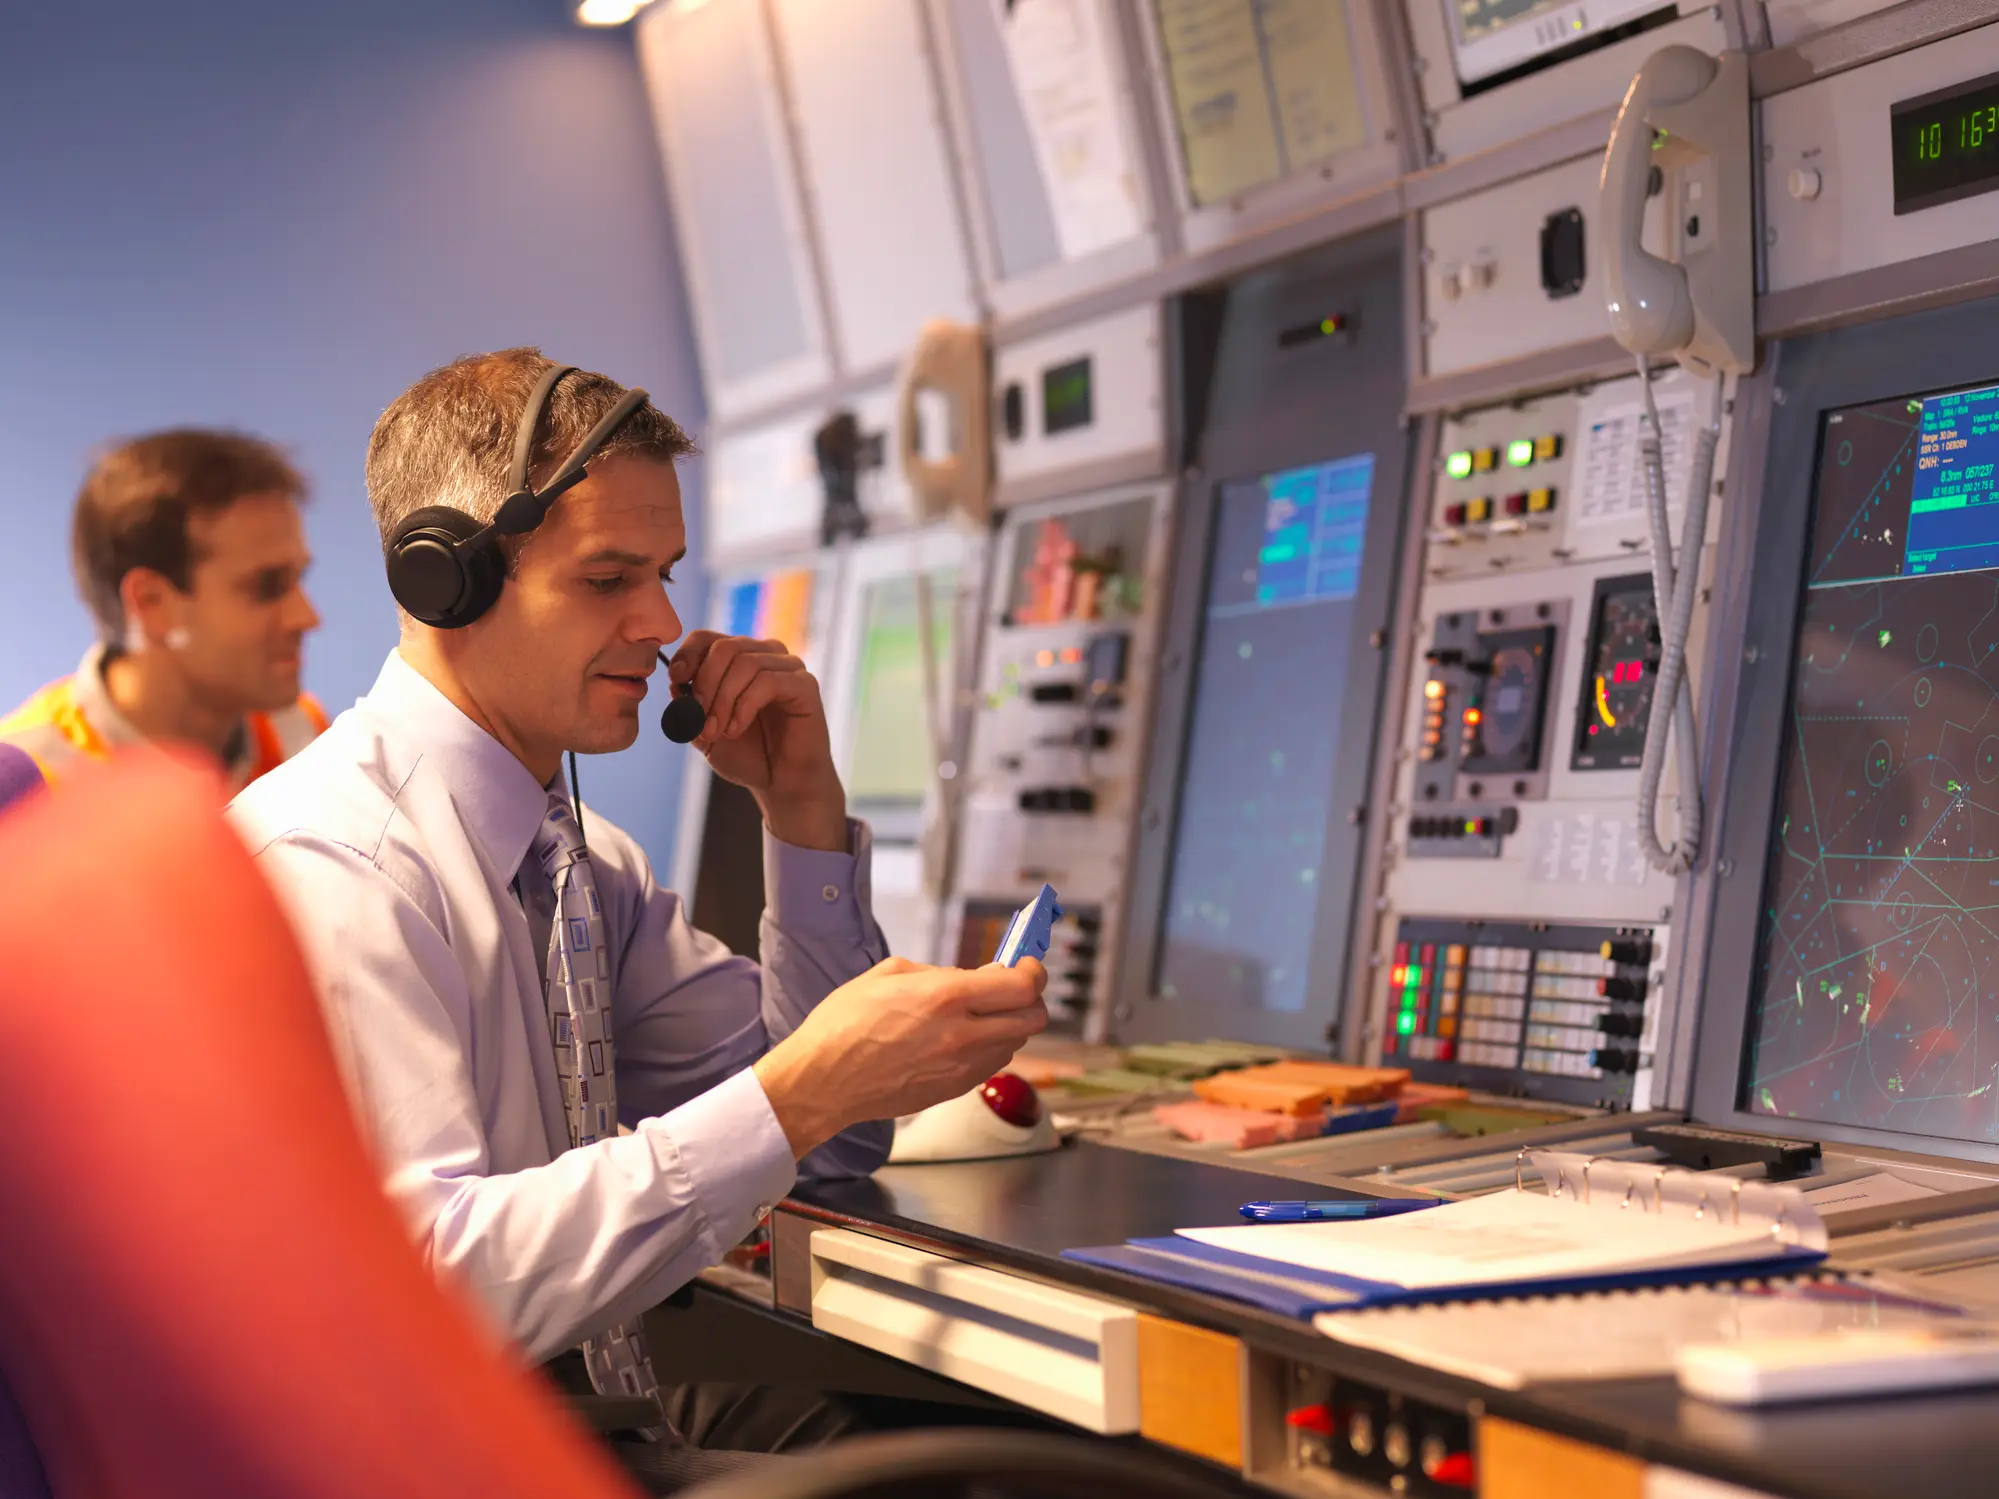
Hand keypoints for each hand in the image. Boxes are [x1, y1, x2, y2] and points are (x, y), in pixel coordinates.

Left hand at [668, 631, 845, 850]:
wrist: (780, 783)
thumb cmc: (746, 754)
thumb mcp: (703, 732)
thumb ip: (688, 707)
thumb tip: (676, 682)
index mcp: (738, 659)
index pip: (707, 638)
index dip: (687, 655)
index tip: (676, 681)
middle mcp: (764, 655)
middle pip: (725, 647)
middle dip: (704, 684)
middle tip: (697, 719)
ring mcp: (788, 667)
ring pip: (745, 663)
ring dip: (723, 700)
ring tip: (716, 732)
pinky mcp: (805, 685)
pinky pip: (768, 681)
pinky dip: (744, 707)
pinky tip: (736, 730)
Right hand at [753, 957, 1049, 1157]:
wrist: (822, 1080)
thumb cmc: (845, 1024)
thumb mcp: (891, 974)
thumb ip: (942, 972)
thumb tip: (979, 977)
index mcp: (946, 998)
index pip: (1022, 986)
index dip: (1033, 971)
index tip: (1026, 964)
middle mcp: (962, 1035)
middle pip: (1033, 1018)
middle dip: (1030, 997)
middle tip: (1012, 987)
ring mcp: (961, 1068)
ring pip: (1016, 1043)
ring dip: (1009, 1023)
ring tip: (982, 1012)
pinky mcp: (954, 1090)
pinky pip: (993, 1064)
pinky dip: (991, 1046)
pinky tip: (965, 1037)